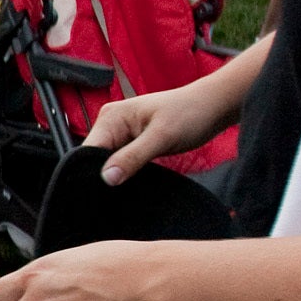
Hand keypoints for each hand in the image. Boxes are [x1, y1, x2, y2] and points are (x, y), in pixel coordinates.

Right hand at [84, 85, 223, 181]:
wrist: (213, 107)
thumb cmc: (190, 113)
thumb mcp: (161, 137)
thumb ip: (132, 157)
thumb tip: (106, 177)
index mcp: (111, 117)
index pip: (87, 152)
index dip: (92, 174)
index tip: (103, 193)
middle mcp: (111, 124)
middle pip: (94, 159)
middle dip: (105, 176)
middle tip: (121, 193)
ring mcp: (121, 133)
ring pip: (108, 163)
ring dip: (117, 175)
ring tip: (130, 187)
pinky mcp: (132, 142)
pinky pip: (121, 162)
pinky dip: (126, 172)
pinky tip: (135, 181)